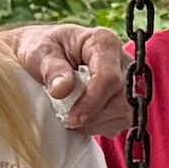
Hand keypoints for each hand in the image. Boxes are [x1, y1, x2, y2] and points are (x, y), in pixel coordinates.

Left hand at [9, 21, 138, 137]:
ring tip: (74, 115)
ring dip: (98, 122)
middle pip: (123, 99)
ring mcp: (130, 80)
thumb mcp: (38, 52)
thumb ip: (50, 68)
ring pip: (126, 112)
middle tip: (69, 118)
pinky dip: (102, 125)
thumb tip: (61, 89)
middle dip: (95, 115)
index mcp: (102, 42)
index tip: (73, 119)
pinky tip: (85, 116)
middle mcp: (122, 60)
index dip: (92, 102)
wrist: (46, 55)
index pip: (109, 77)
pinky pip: (125, 120)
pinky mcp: (129, 98)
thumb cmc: (43, 49)